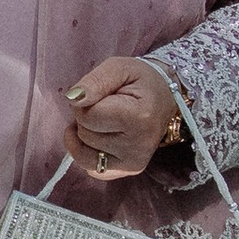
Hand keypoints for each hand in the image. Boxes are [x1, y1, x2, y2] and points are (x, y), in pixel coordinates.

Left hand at [63, 58, 183, 181]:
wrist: (165, 96)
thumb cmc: (140, 80)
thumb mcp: (118, 67)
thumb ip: (94, 81)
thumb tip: (73, 99)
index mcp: (139, 118)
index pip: (87, 116)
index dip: (85, 102)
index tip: (101, 94)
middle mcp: (139, 146)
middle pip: (85, 135)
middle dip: (86, 118)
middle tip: (106, 106)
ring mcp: (134, 163)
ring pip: (84, 154)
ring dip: (86, 135)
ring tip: (105, 121)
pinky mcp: (129, 170)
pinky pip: (92, 169)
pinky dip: (89, 153)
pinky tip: (100, 138)